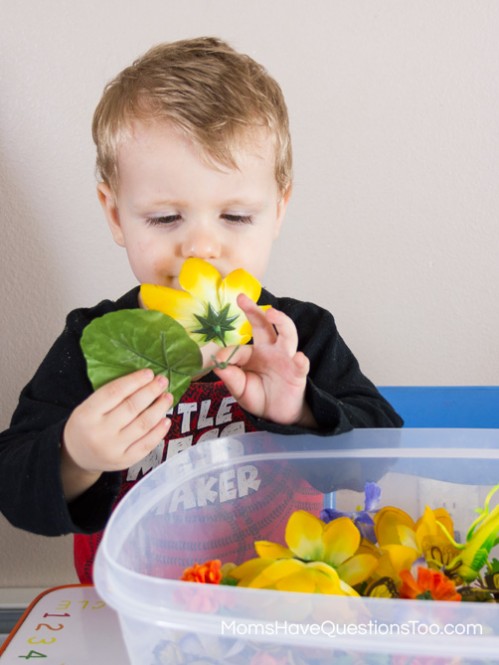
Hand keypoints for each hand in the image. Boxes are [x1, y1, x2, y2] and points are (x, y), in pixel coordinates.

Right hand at [62, 369, 171, 499]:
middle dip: (150, 391)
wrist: (77, 456)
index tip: (149, 373)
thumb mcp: (88, 407)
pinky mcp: (124, 461)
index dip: (134, 381)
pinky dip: (159, 431)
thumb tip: (143, 380)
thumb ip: (111, 396)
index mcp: (87, 414)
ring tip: (167, 397)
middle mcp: (100, 432)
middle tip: (162, 381)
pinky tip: (165, 419)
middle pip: (131, 407)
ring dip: (159, 408)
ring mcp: (113, 449)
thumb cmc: (86, 425)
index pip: (114, 392)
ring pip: (143, 425)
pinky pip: (147, 444)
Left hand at [213, 294, 315, 426]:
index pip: (240, 348)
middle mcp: (270, 350)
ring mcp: (286, 359)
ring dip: (281, 322)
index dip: (228, 353)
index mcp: (253, 353)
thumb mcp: (239, 389)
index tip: (219, 360)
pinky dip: (301, 360)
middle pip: (264, 325)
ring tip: (272, 313)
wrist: (276, 415)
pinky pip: (301, 364)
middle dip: (254, 310)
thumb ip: (230, 377)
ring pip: (287, 334)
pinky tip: (298, 358)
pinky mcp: (298, 373)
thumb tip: (217, 364)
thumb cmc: (258, 396)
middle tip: (242, 298)